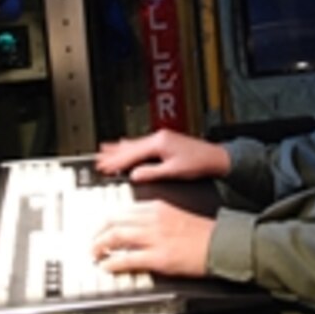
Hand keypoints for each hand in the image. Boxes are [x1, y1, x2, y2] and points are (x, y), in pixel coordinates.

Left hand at [92, 200, 213, 277]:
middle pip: (114, 220)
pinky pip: (128, 258)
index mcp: (156, 207)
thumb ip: (154, 217)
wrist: (220, 243)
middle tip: (92, 242)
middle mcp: (153, 219)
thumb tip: (135, 226)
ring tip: (95, 254)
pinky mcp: (159, 257)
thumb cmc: (201, 232)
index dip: (107, 219)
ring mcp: (155, 238)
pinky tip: (107, 267)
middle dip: (98, 232)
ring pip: (116, 237)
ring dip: (100, 246)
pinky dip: (113, 263)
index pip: (122, 209)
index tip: (100, 227)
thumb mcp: (174, 214)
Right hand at [95, 128, 230, 182]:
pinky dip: (130, 146)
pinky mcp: (165, 142)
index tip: (104, 167)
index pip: (132, 154)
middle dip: (114, 154)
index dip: (117, 161)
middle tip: (98, 160)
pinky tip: (125, 144)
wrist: (216, 158)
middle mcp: (158, 138)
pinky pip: (141, 143)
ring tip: (104, 150)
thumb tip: (134, 175)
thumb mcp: (174, 172)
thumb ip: (152, 173)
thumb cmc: (199, 163)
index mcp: (159, 143)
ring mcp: (161, 138)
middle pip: (130, 147)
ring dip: (119, 148)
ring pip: (135, 144)